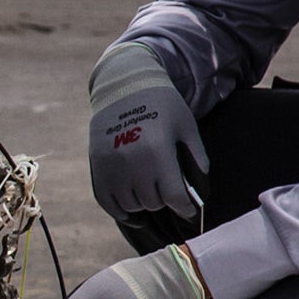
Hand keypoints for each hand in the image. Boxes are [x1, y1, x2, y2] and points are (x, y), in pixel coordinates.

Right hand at [89, 42, 207, 221]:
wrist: (124, 85)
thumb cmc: (162, 104)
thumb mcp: (186, 125)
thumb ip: (197, 156)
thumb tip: (200, 190)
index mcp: (158, 151)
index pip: (173, 197)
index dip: (184, 208)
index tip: (189, 212)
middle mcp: (132, 162)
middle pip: (153, 202)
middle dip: (164, 200)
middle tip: (168, 192)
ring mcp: (112, 166)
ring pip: (131, 205)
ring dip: (143, 203)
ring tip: (150, 193)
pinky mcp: (97, 166)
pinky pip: (107, 201)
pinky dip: (120, 211)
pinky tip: (131, 213)